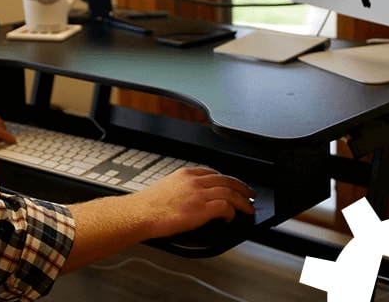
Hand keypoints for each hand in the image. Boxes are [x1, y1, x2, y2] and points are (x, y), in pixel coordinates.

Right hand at [133, 166, 256, 238]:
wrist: (139, 214)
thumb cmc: (147, 206)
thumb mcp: (166, 187)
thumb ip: (182, 188)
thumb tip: (190, 198)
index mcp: (185, 174)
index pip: (212, 172)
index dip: (225, 179)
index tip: (231, 185)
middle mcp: (194, 181)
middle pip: (226, 180)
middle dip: (241, 187)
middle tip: (249, 194)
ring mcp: (198, 194)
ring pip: (229, 192)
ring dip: (242, 201)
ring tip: (248, 208)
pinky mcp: (201, 209)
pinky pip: (224, 207)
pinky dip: (231, 212)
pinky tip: (230, 218)